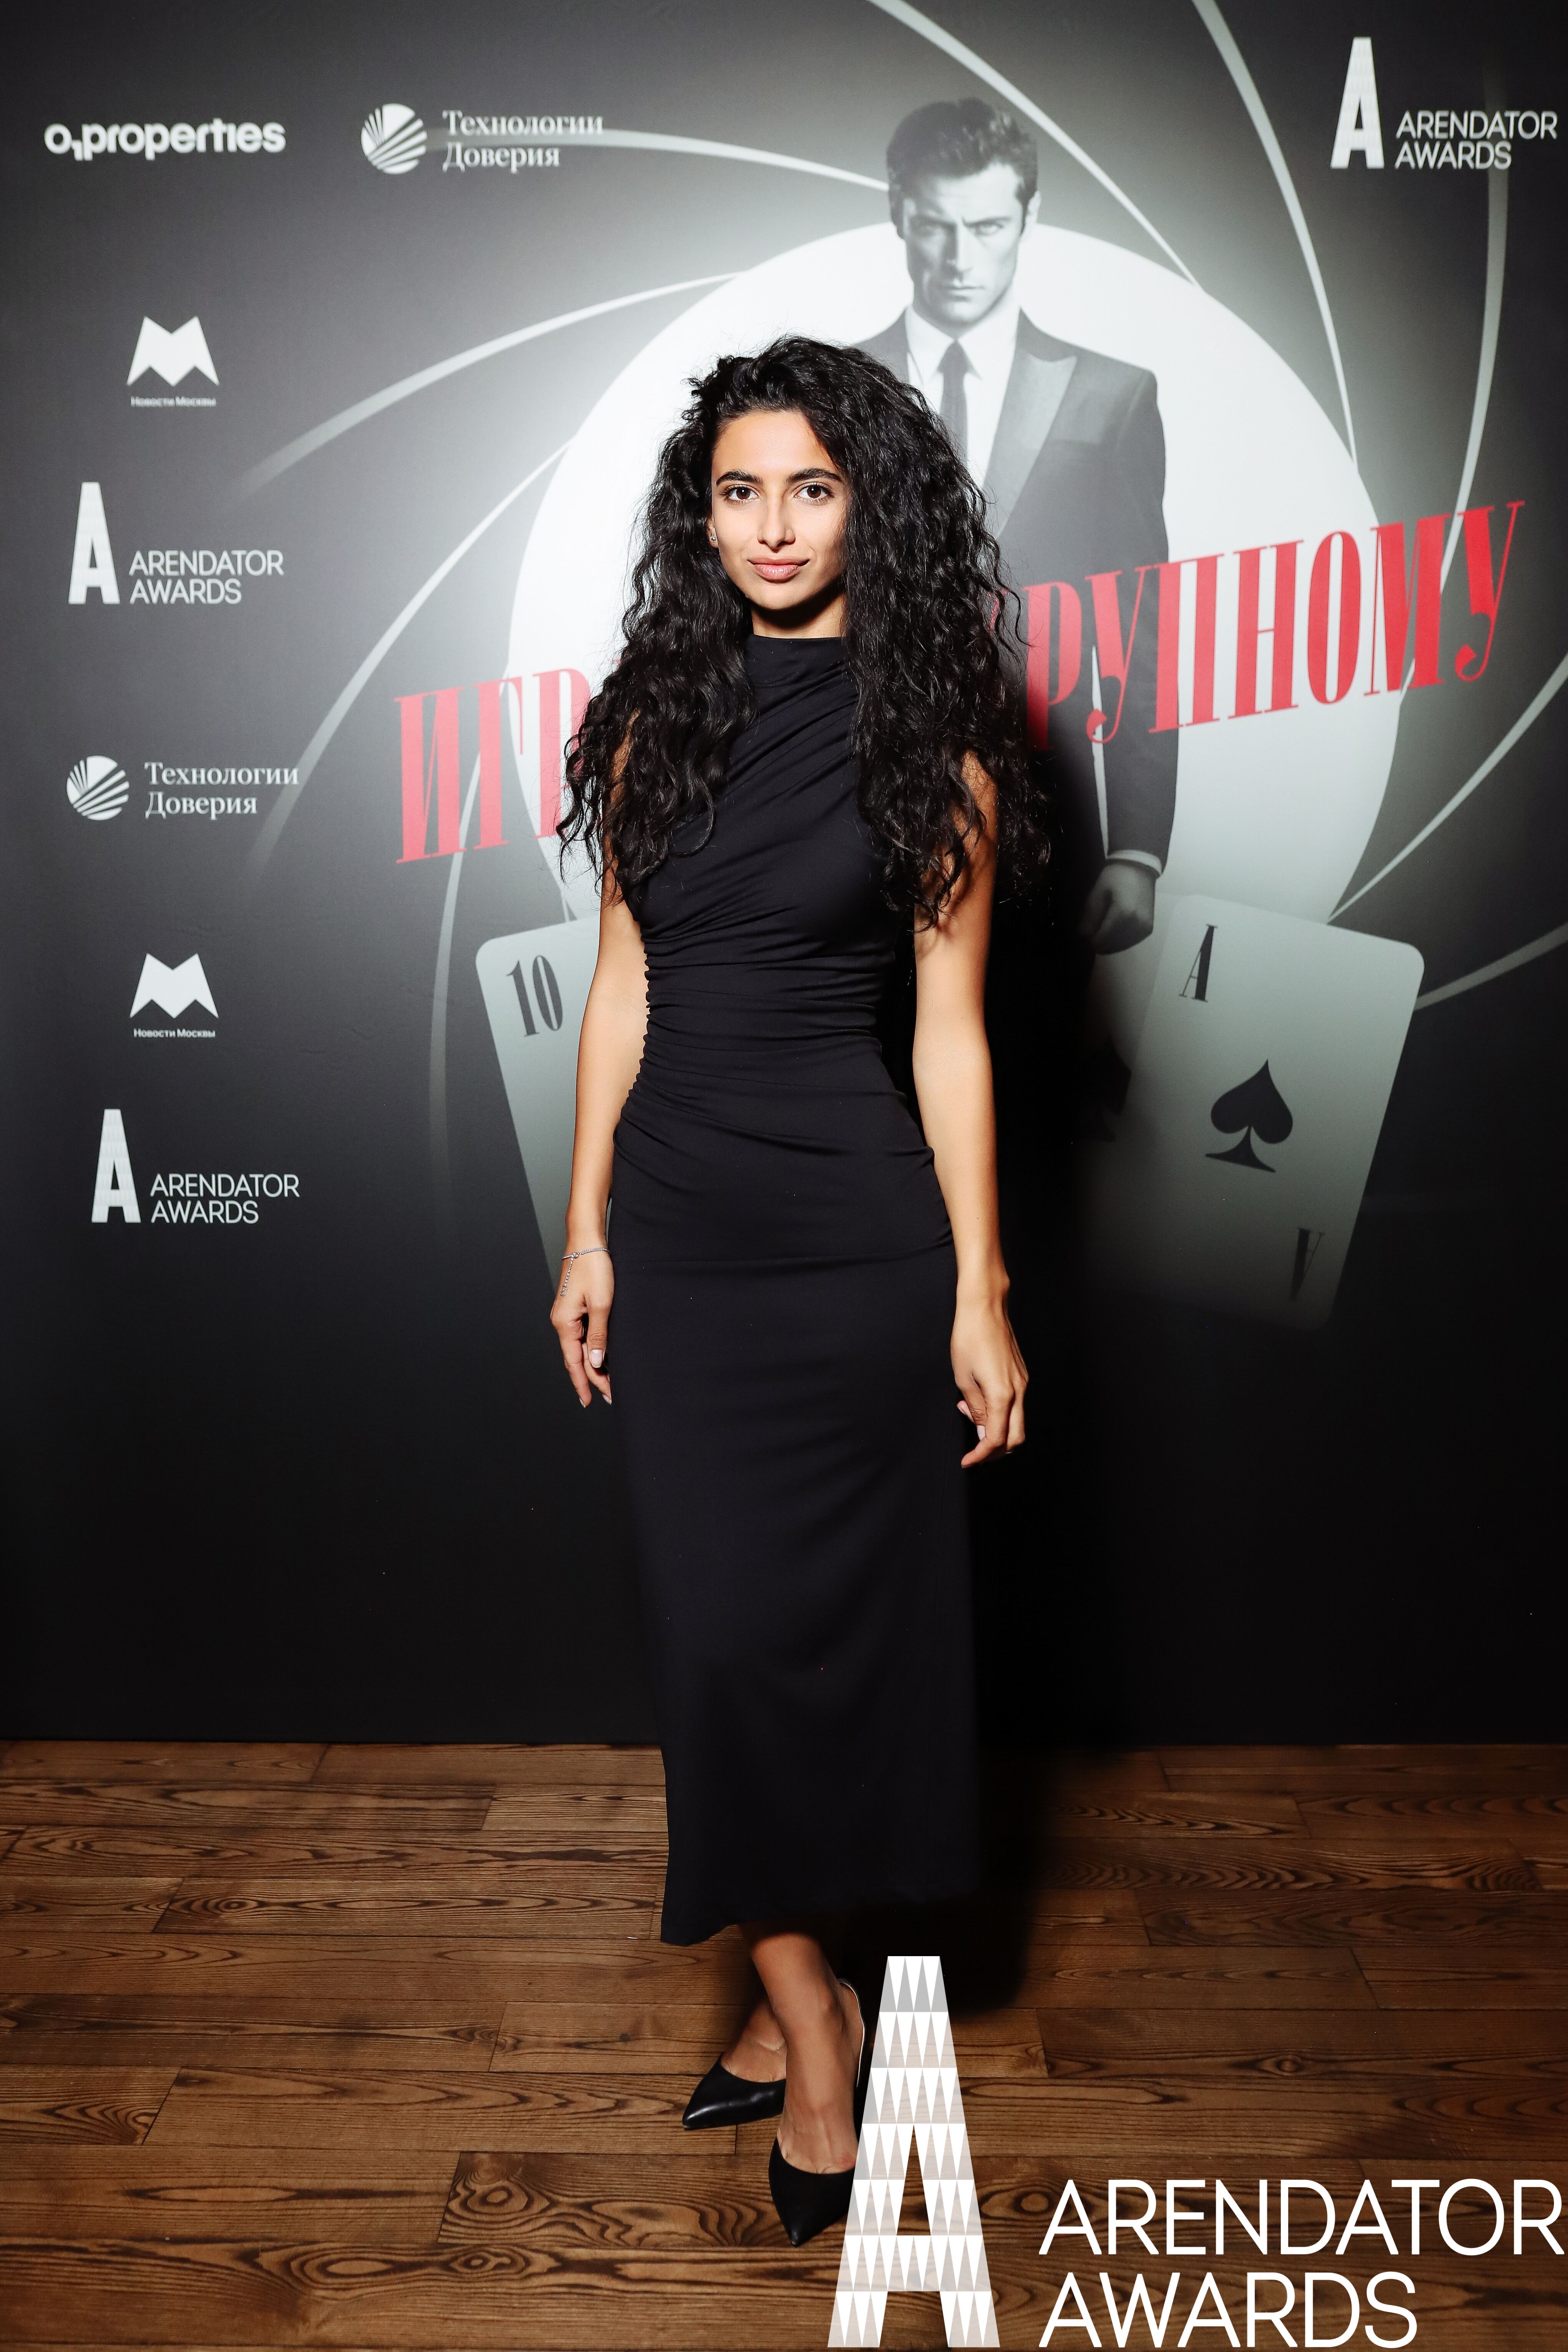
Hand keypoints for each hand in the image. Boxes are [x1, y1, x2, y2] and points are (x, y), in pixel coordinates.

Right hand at [549, 1246, 614, 1406]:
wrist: (586, 1240)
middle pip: (575, 1358)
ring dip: (591, 1365)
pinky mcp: (573, 1307)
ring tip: (607, 1380)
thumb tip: (594, 1363)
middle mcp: (561, 1321)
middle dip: (590, 1378)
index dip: (584, 1383)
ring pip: (577, 1347)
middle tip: (608, 1395)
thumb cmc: (593, 1267)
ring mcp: (566, 1315)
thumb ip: (598, 1337)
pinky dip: (590, 1349)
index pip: (574, 1363)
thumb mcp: (601, 1305)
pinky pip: (580, 1335)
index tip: (591, 1401)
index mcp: (564, 1323)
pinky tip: (600, 1355)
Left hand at [951, 1295, 1027, 1467]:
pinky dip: (1000, 1413)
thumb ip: (975, 1409)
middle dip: (995, 1450)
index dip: (982, 1454)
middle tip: (974, 1451)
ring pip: (1017, 1422)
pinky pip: (1015, 1405)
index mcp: (1003, 1395)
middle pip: (1015, 1438)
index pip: (997, 1439)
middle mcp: (1019, 1391)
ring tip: (967, 1412)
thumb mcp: (963, 1378)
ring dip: (996, 1429)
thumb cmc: (969, 1337)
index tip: (967, 1461)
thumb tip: (983, 1432)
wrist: (985, 1307)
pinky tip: (979, 1400)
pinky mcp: (1021, 1375)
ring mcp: (1023, 1382)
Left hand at [1079, 859, 1155, 953]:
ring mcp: (1144, 928)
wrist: (1140, 867)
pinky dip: (1120, 940)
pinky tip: (1114, 929)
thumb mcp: (1098, 892)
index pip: (1101, 940)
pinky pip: (1130, 942)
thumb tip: (1083, 935)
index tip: (1084, 933)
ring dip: (1109, 942)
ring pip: (1120, 946)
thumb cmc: (1116, 876)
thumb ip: (1090, 916)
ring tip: (1103, 927)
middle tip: (1092, 930)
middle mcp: (1136, 924)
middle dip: (1099, 941)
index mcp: (1123, 914)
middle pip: (1110, 946)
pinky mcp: (1148, 929)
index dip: (1089, 940)